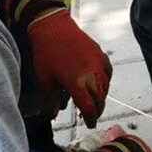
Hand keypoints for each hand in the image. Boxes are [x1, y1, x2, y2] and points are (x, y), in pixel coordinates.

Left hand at [28, 10, 112, 127]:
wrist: (53, 27)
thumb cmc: (46, 53)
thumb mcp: (44, 79)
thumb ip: (50, 99)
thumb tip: (53, 114)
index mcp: (77, 83)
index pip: (89, 107)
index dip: (90, 118)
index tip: (89, 124)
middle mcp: (92, 74)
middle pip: (100, 98)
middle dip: (97, 110)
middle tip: (92, 116)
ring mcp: (98, 63)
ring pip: (105, 86)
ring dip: (102, 96)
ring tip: (96, 102)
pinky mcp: (100, 53)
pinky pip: (107, 71)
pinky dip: (106, 80)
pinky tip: (102, 82)